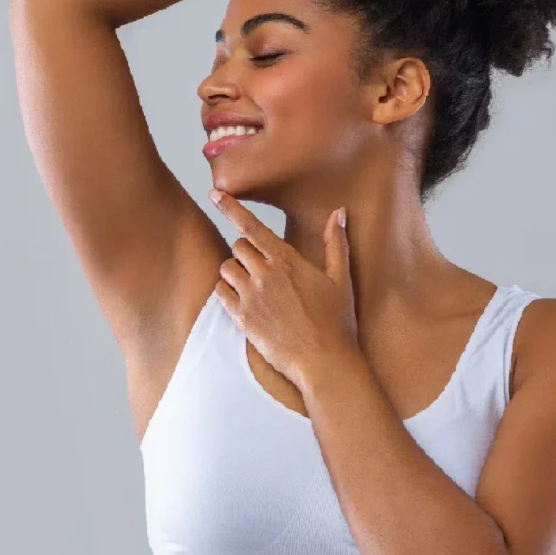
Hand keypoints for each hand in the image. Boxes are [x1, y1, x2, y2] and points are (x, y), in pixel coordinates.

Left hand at [208, 189, 359, 392]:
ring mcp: (251, 297)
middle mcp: (265, 274)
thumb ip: (336, 243)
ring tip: (253, 283)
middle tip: (262, 266)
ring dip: (235, 270)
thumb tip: (340, 212)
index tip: (214, 193)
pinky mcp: (242, 318)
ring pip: (227, 267)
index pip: (252, 226)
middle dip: (246, 250)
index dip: (231, 207)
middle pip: (238, 245)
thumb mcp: (341, 279)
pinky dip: (227, 290)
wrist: (323, 361)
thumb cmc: (336, 322)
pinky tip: (242, 299)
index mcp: (287, 260)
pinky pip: (221, 292)